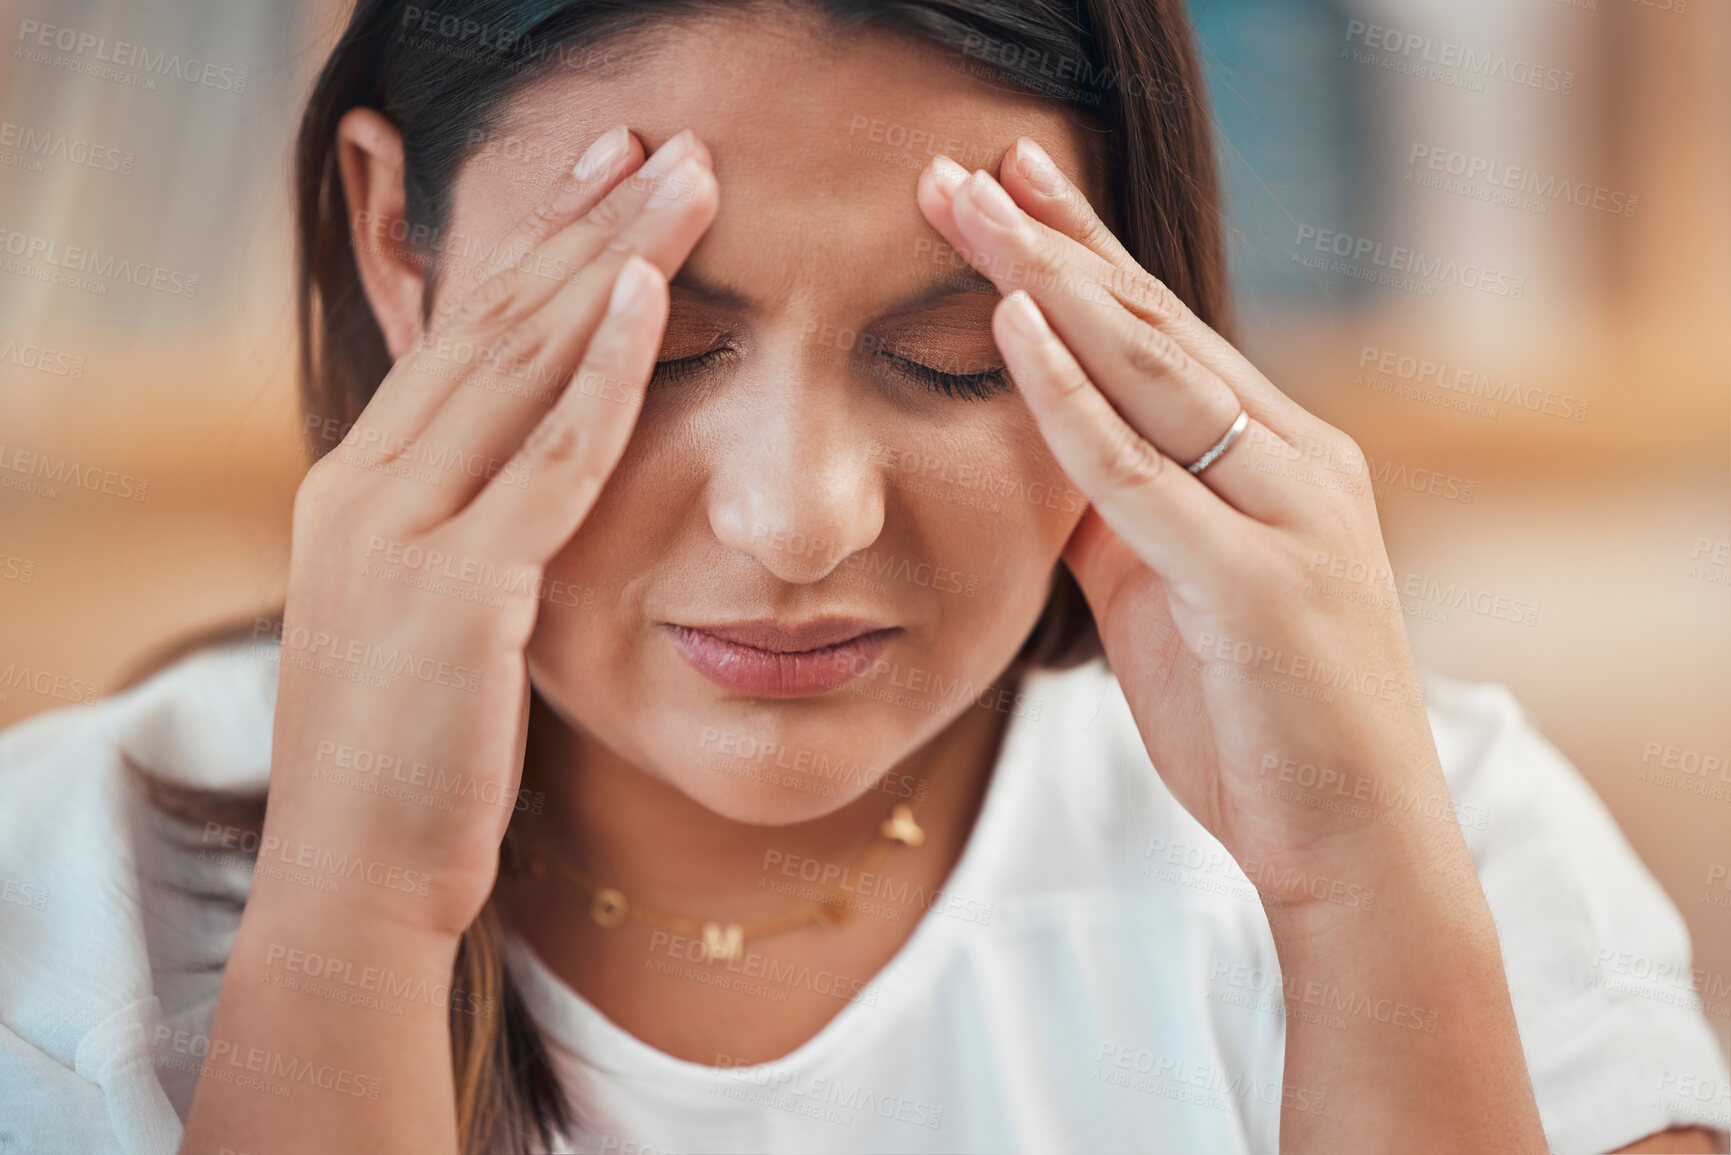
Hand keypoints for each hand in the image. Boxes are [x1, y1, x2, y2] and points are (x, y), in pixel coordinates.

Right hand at [259, 128, 716, 940]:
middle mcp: (365, 485)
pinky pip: (546, 459)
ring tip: (683, 178)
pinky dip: (604, 372)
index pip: (459, 337)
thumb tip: (534, 482)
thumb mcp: (424, 619)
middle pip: (491, 323)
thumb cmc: (408, 758)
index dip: (537, 248)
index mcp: (357, 486)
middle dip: (582, 223)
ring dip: (608, 262)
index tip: (605, 177)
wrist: (355, 876)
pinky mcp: (455, 589)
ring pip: (519, 364)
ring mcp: (401, 532)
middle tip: (660, 140)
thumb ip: (468, 533)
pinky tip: (652, 299)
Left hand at [917, 139, 1457, 903]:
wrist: (1352, 840)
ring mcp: (1287, 513)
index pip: (1167, 334)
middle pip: (1154, 325)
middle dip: (1055, 240)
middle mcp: (1296, 461)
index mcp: (1281, 459)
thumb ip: (1120, 515)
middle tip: (967, 163)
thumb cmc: (1259, 721)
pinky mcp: (1261, 581)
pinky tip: (1016, 324)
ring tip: (974, 204)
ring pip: (1152, 371)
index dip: (1085, 254)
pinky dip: (1072, 397)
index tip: (1012, 188)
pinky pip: (1142, 470)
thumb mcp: (1172, 597)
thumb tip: (1043, 450)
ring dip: (1052, 281)